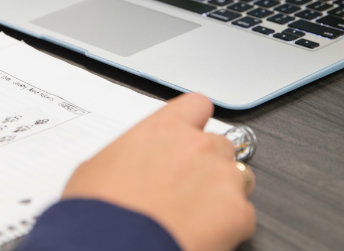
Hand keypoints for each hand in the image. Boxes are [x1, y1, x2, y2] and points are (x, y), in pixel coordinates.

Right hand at [62, 93, 255, 250]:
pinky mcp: (237, 212)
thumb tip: (129, 164)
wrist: (115, 245)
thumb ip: (131, 153)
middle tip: (186, 185)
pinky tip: (203, 233)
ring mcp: (222, 177)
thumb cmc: (100, 211)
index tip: (192, 133)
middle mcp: (198, 146)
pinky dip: (229, 224)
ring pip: (238, 175)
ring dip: (221, 190)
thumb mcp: (99, 166)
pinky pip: (244, 213)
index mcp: (164, 129)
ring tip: (194, 214)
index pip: (196, 105)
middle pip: (220, 143)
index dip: (195, 121)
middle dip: (208, 162)